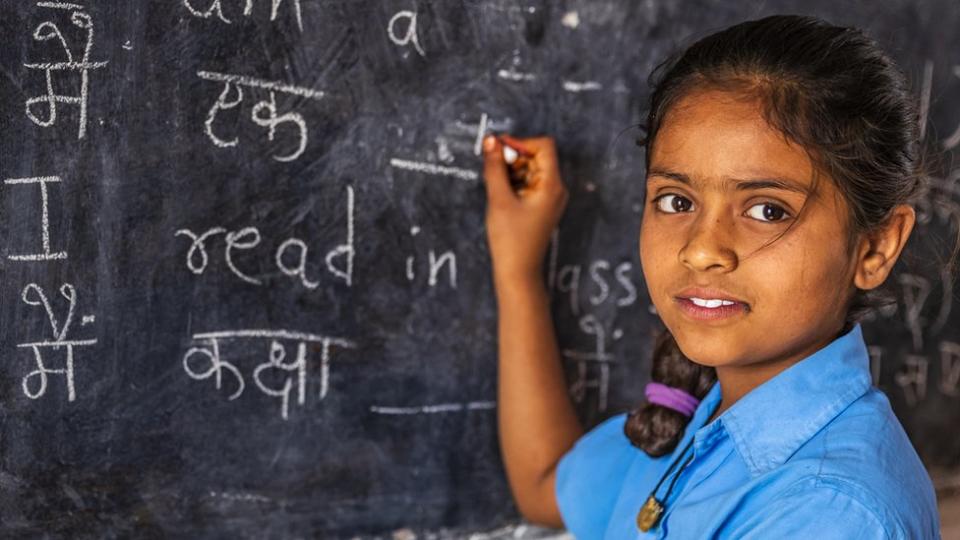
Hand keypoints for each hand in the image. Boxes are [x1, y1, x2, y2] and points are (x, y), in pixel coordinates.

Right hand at [482, 134, 568, 284]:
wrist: (517, 271)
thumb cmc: (511, 240)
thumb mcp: (499, 199)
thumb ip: (494, 167)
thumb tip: (491, 141)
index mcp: (552, 185)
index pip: (543, 146)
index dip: (520, 143)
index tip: (498, 150)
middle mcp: (555, 189)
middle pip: (536, 156)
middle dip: (513, 158)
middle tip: (493, 172)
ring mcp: (549, 197)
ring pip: (530, 169)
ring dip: (510, 171)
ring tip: (497, 190)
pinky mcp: (540, 205)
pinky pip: (528, 183)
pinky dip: (513, 182)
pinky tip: (502, 197)